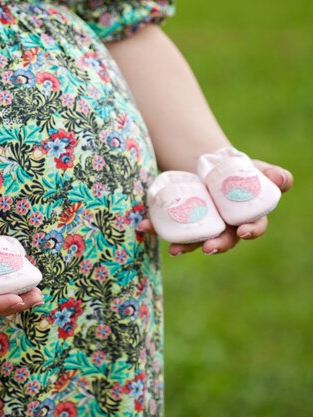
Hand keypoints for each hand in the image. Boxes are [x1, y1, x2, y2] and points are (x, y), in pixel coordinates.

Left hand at [139, 160, 293, 255]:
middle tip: (208, 248)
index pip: (251, 228)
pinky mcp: (179, 222)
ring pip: (193, 240)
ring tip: (173, 248)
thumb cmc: (239, 170)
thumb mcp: (254, 168)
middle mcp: (223, 227)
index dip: (249, 232)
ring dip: (183, 245)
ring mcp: (200, 227)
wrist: (209, 167)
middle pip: (222, 241)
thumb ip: (270, 174)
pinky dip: (155, 228)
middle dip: (215, 246)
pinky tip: (144, 227)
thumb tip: (283, 179)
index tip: (242, 231)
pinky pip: (167, 228)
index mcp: (245, 217)